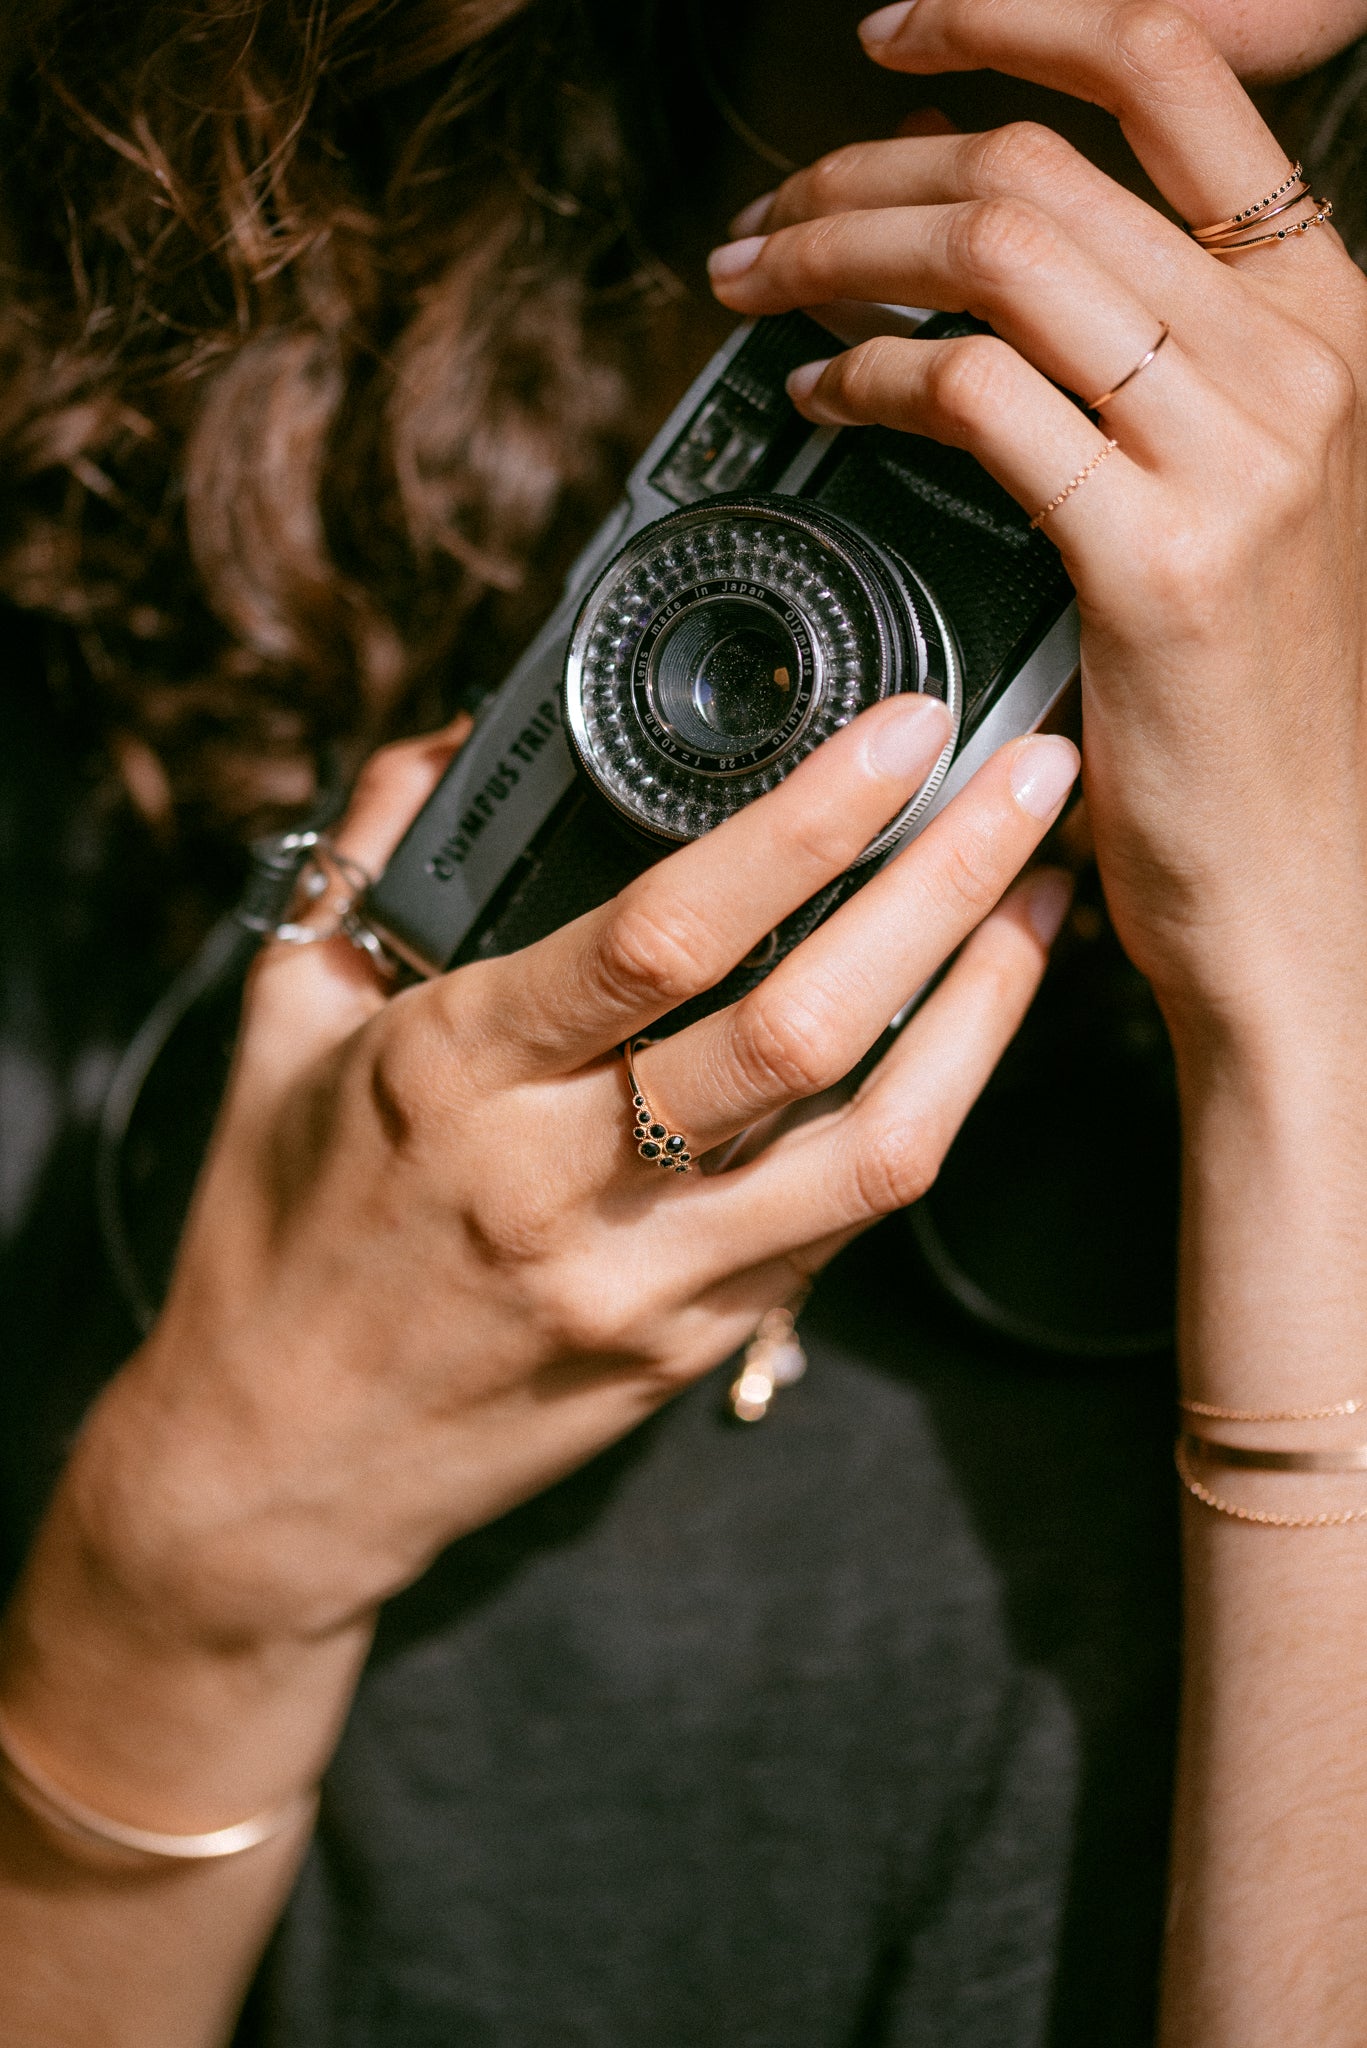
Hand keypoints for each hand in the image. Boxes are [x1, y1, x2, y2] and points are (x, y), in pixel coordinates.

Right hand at [69, 699, 1076, 1645]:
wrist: (278, 1474)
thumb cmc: (277, 1234)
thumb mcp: (284, 1027)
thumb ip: (370, 865)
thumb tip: (458, 731)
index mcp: (451, 1075)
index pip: (660, 935)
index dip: (805, 823)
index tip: (902, 732)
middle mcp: (560, 1184)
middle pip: (805, 1029)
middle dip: (945, 887)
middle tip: (1035, 779)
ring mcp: (648, 1284)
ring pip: (872, 1146)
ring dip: (986, 1009)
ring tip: (1047, 895)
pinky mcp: (696, 1351)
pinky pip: (845, 1221)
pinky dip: (930, 1109)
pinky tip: (969, 1025)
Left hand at [707, 0, 1366, 1034]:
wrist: (1298, 880)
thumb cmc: (1247, 709)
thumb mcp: (1241, 498)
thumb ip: (1155, 373)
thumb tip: (988, 292)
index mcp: (1329, 315)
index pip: (1182, 67)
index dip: (1017, 18)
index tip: (896, 40)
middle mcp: (1300, 354)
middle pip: (1049, 154)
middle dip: (873, 157)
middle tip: (772, 208)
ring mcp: (1238, 452)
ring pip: (1000, 251)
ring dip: (842, 248)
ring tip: (755, 285)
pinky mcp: (1157, 557)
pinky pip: (974, 399)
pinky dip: (866, 377)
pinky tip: (816, 398)